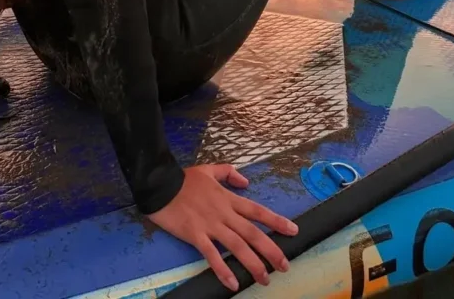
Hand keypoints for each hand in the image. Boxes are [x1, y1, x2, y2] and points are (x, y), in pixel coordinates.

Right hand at [148, 164, 297, 290]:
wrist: (160, 183)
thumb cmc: (184, 179)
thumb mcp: (209, 170)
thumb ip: (228, 173)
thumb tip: (246, 182)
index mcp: (228, 198)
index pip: (257, 211)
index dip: (276, 221)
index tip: (293, 231)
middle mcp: (224, 213)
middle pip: (252, 233)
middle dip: (271, 250)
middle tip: (284, 266)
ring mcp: (210, 225)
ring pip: (237, 246)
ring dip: (253, 263)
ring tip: (265, 279)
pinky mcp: (195, 235)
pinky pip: (212, 255)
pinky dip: (223, 269)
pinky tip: (233, 283)